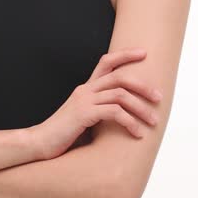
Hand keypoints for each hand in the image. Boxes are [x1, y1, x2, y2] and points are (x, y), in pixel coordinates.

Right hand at [28, 48, 161, 160]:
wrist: (38, 144)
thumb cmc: (63, 135)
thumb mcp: (84, 119)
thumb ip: (99, 113)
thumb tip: (122, 117)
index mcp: (85, 89)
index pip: (106, 62)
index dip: (125, 54)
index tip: (144, 52)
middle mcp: (85, 90)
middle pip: (120, 76)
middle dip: (143, 85)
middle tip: (159, 97)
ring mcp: (84, 100)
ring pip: (121, 95)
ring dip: (141, 107)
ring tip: (153, 121)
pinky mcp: (84, 114)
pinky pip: (114, 112)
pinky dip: (130, 122)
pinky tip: (137, 133)